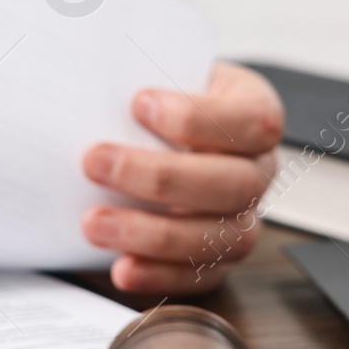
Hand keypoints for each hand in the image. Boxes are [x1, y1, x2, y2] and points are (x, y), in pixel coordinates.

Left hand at [80, 62, 282, 293]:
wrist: (153, 134)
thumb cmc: (158, 101)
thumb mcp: (159, 73)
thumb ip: (140, 79)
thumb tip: (90, 90)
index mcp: (254, 113)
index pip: (252, 121)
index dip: (198, 117)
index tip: (139, 103)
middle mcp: (258, 169)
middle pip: (233, 183)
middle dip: (159, 176)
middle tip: (95, 163)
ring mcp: (244, 217)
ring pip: (220, 237)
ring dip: (152, 233)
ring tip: (95, 224)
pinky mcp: (219, 257)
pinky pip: (200, 276)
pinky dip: (159, 275)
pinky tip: (121, 268)